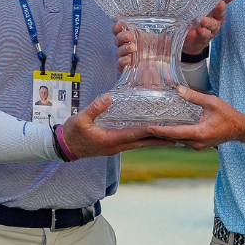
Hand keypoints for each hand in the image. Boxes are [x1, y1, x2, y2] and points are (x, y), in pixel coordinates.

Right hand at [59, 94, 173, 158]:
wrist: (65, 146)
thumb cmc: (73, 133)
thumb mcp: (80, 119)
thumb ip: (94, 108)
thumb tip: (107, 97)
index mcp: (111, 139)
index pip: (135, 134)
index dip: (150, 130)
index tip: (165, 127)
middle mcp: (117, 146)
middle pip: (144, 142)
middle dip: (161, 139)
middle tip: (178, 136)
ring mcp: (117, 147)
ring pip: (141, 144)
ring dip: (156, 140)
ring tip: (172, 136)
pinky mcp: (115, 145)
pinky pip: (135, 143)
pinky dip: (146, 139)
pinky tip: (153, 135)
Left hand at [145, 87, 244, 150]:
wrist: (239, 129)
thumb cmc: (228, 115)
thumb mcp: (212, 102)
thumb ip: (195, 97)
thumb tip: (178, 90)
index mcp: (200, 133)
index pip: (175, 132)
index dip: (161, 130)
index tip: (148, 128)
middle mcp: (196, 142)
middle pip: (173, 138)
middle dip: (158, 133)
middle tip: (142, 128)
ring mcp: (197, 145)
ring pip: (176, 141)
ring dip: (164, 135)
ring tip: (149, 128)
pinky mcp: (197, 144)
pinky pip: (181, 140)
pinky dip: (172, 135)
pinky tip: (164, 129)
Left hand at [182, 0, 239, 55]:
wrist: (188, 40)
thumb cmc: (191, 19)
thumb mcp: (191, 5)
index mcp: (213, 8)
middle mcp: (215, 18)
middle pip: (221, 12)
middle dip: (221, 8)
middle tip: (220, 4)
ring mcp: (210, 29)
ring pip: (213, 25)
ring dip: (209, 23)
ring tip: (204, 21)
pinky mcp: (204, 38)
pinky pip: (205, 35)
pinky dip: (203, 33)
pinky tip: (199, 31)